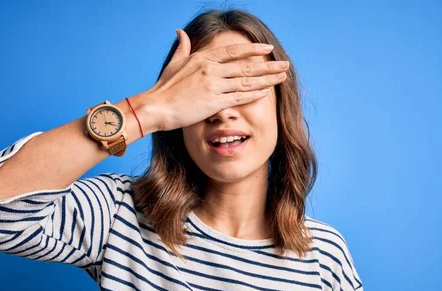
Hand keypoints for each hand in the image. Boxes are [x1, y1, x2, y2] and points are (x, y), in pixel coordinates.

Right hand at [146, 29, 288, 131]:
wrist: (156, 107)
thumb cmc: (163, 87)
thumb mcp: (174, 63)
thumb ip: (182, 47)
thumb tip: (180, 32)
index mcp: (203, 58)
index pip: (234, 51)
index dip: (253, 50)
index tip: (268, 50)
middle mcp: (211, 69)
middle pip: (246, 66)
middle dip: (268, 66)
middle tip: (285, 65)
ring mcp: (213, 85)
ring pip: (247, 81)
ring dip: (267, 80)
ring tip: (282, 78)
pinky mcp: (214, 102)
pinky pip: (239, 97)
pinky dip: (254, 94)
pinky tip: (266, 92)